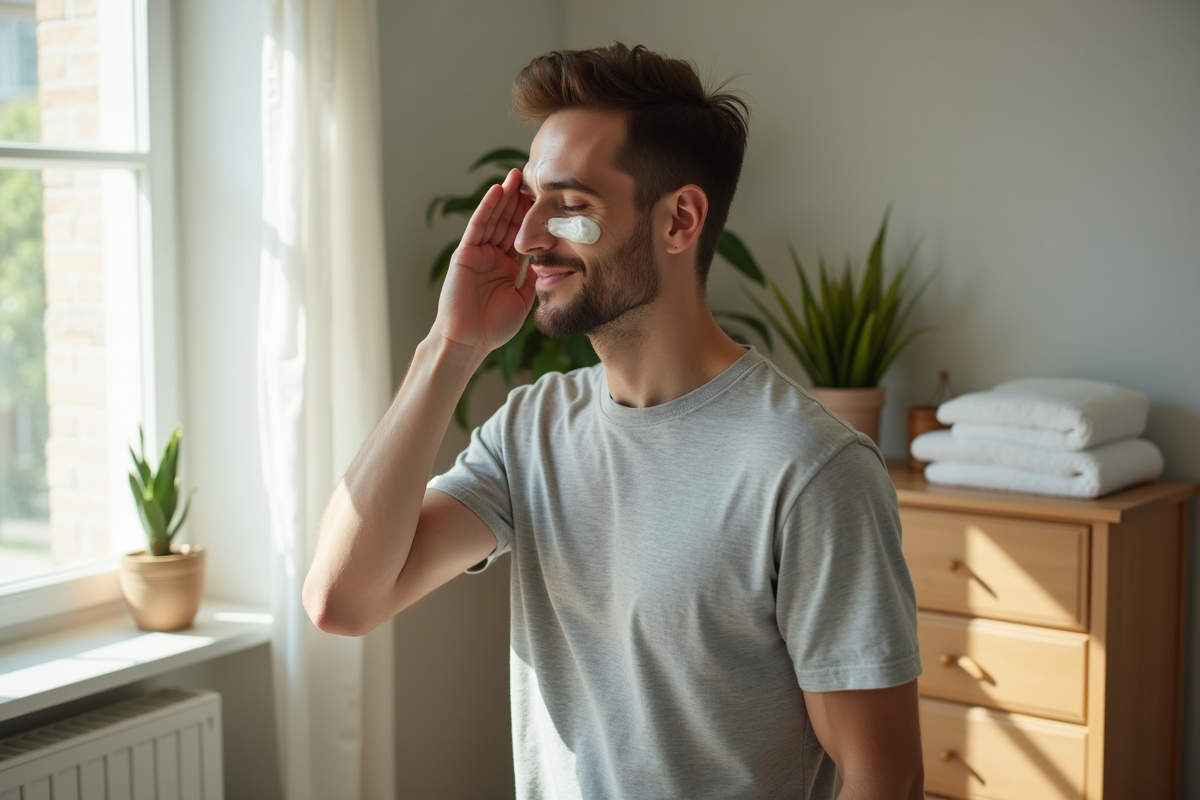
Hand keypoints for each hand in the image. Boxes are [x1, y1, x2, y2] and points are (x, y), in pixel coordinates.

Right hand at [432, 168, 534, 359]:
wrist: (470, 341)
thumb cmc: (493, 327)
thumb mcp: (523, 298)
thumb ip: (533, 277)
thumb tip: (553, 261)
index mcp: (508, 266)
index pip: (523, 235)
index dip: (534, 217)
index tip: (549, 199)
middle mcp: (493, 256)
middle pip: (509, 221)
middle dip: (520, 200)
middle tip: (535, 177)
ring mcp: (478, 252)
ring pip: (494, 218)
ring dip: (505, 196)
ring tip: (516, 174)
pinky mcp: (465, 253)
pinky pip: (477, 225)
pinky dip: (487, 207)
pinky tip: (497, 190)